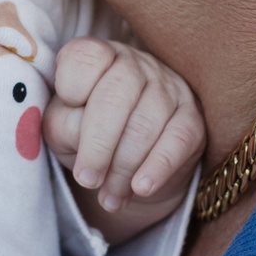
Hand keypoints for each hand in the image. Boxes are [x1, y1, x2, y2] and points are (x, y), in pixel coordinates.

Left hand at [45, 38, 205, 224]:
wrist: (128, 167)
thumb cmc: (87, 137)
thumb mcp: (63, 129)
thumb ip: (63, 124)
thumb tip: (79, 134)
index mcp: (98, 58)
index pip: (85, 58)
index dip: (72, 88)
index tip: (67, 121)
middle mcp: (133, 64)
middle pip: (116, 95)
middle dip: (98, 144)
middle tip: (87, 180)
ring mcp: (167, 86)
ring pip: (146, 123)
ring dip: (124, 167)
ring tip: (109, 197)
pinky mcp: (192, 117)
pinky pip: (178, 139)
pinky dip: (158, 167)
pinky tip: (141, 188)